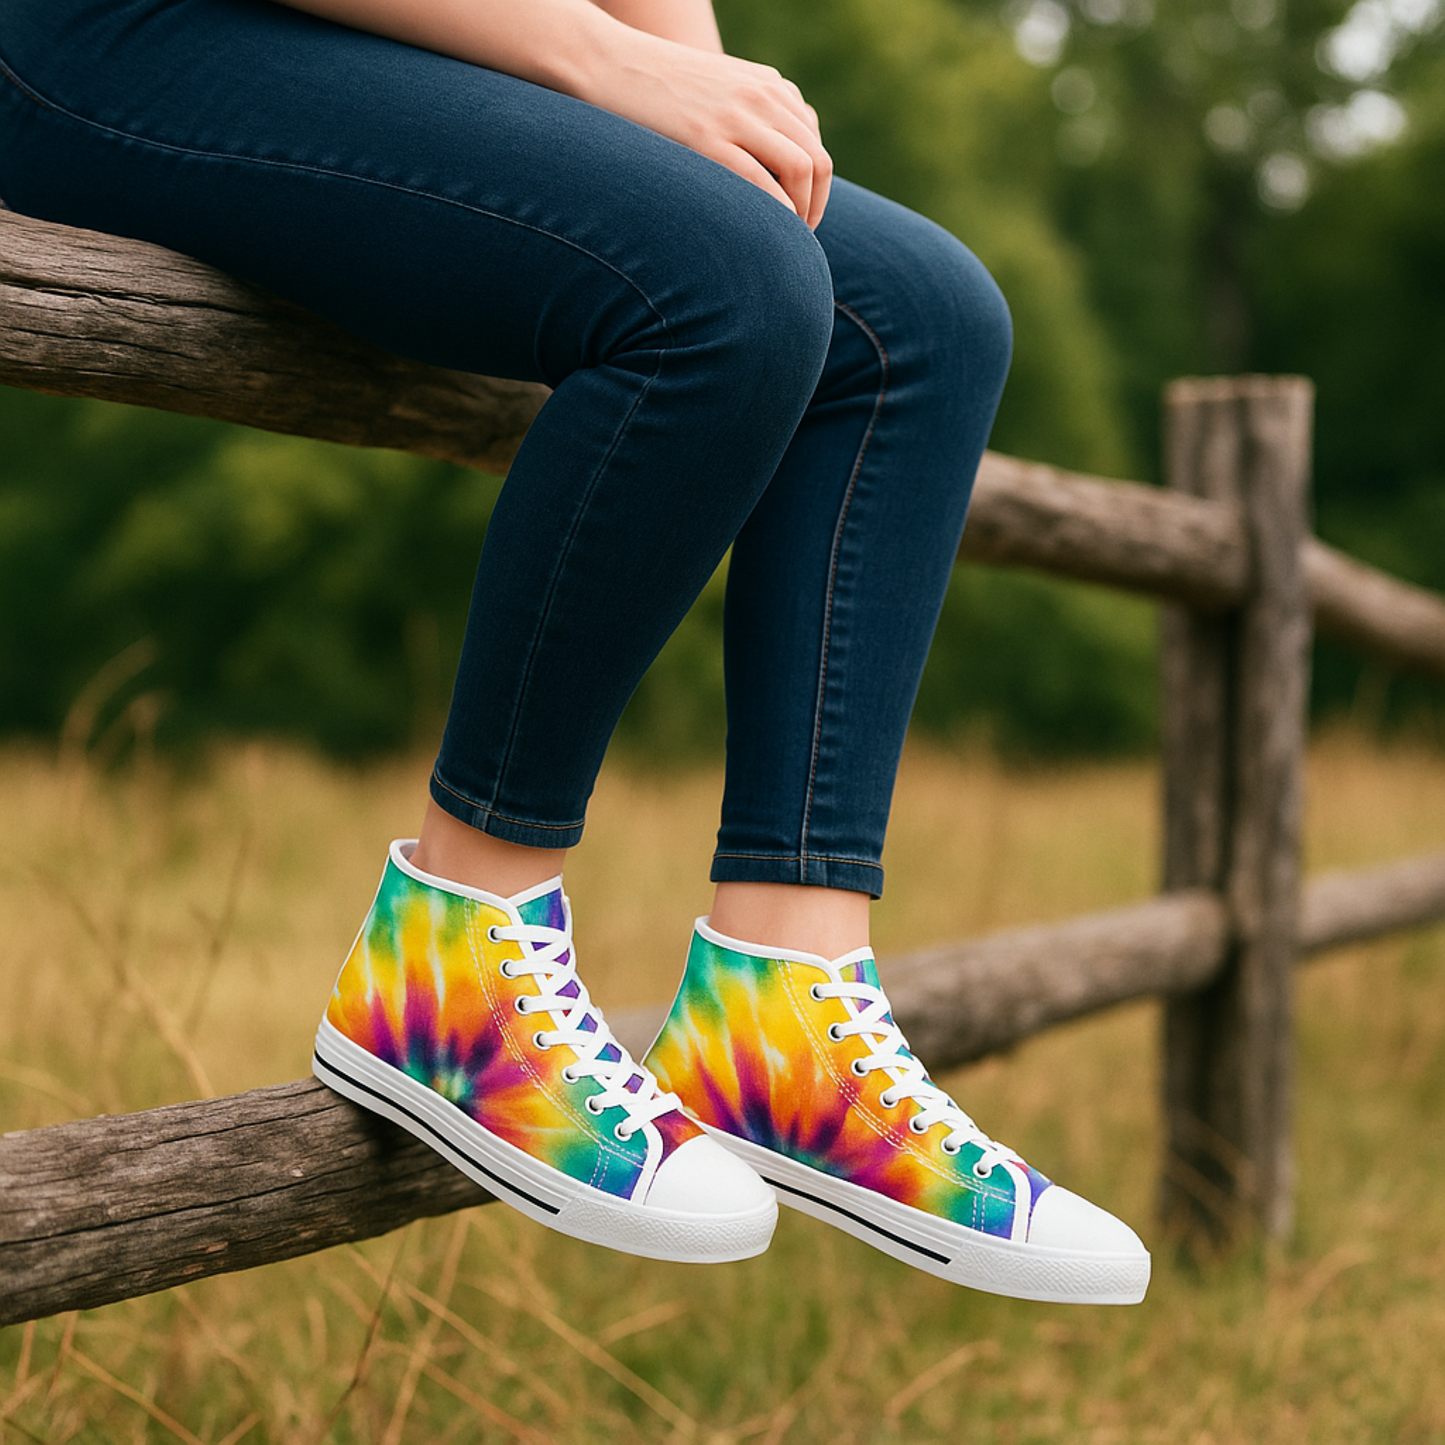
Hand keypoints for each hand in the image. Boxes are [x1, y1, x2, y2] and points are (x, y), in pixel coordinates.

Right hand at [579, 31, 832, 227]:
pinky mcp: (708, 138)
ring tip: (780, 242)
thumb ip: (744, 117)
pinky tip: (761, 237)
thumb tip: (762, 168)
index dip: (813, 188)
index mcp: (767, 85)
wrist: (605, 62)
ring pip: (802, 170)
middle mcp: (761, 95)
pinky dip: (774, 217)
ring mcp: (737, 115)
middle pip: (818, 161)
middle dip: (814, 207)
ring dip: (801, 214)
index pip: (813, 143)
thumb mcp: (711, 92)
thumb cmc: (653, 90)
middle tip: (794, 239)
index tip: (793, 216)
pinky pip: (763, 184)